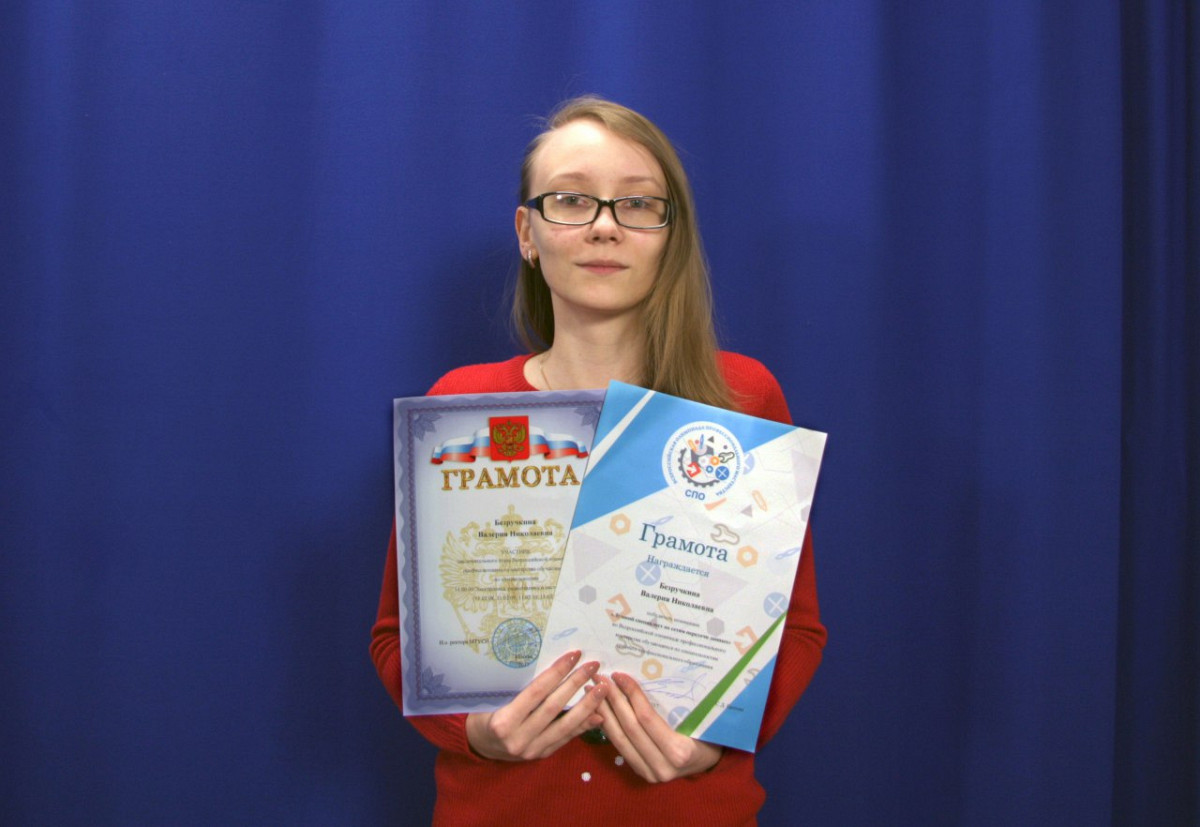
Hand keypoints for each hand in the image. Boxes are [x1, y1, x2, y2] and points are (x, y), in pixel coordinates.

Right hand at [465, 650, 606, 760]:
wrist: (479, 744)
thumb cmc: (486, 712)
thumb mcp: (495, 697)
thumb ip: (522, 688)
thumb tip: (556, 670)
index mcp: (503, 721)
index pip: (536, 692)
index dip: (557, 673)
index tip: (574, 655)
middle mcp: (517, 738)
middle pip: (554, 707)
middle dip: (576, 684)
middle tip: (593, 666)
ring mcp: (531, 750)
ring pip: (565, 725)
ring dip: (587, 705)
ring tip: (602, 688)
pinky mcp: (541, 756)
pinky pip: (566, 738)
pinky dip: (583, 725)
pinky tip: (598, 713)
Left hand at [592, 672, 722, 782]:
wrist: (711, 763)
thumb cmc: (708, 733)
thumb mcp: (698, 718)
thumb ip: (672, 705)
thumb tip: (646, 672)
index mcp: (679, 751)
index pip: (646, 718)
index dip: (631, 695)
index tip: (619, 675)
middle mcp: (663, 766)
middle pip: (629, 728)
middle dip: (612, 701)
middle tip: (599, 679)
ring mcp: (650, 773)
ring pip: (620, 739)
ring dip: (604, 713)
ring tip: (591, 691)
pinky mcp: (641, 773)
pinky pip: (621, 747)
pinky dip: (609, 728)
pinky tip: (599, 711)